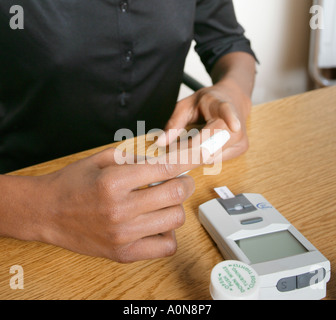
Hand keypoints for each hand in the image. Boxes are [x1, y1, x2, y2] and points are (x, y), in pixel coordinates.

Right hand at [36, 148, 194, 262]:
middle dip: (185, 184)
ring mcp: (123, 235)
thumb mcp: (100, 159)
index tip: (198, 159)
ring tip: (164, 202)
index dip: (187, 161)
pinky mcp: (123, 254)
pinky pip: (165, 247)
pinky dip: (169, 234)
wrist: (46, 212)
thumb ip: (134, 157)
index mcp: (114, 181)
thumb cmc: (72, 183)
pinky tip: (158, 224)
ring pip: (175, 219)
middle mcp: (120, 209)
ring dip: (175, 207)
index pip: (165, 169)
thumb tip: (165, 160)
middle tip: (180, 181)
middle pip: (175, 194)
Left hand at [156, 78, 251, 162]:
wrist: (233, 100)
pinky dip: (200, 158)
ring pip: (211, 156)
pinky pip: (215, 160)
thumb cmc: (208, 102)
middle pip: (212, 144)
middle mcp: (236, 125)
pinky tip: (195, 149)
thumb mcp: (187, 105)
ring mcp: (240, 139)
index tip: (235, 126)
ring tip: (182, 146)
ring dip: (191, 156)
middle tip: (168, 152)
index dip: (231, 119)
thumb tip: (160, 143)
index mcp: (222, 106)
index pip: (227, 112)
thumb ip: (174, 123)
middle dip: (186, 152)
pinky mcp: (240, 149)